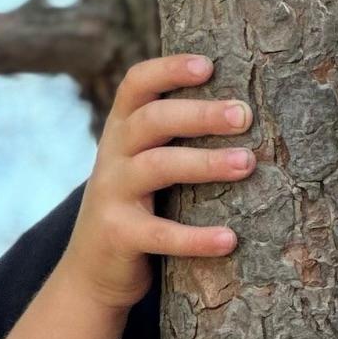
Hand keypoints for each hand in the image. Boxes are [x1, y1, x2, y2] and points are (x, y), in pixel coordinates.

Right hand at [57, 52, 254, 310]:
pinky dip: (196, 237)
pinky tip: (230, 239)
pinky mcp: (119, 236)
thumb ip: (172, 139)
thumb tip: (244, 110)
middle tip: (245, 114)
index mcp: (121, 131)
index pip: (137, 85)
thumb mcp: (143, 166)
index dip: (169, 70)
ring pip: (158, 167)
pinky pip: (161, 233)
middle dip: (200, 114)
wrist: (90, 273)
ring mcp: (112, 195)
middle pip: (152, 120)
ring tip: (248, 163)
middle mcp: (112, 156)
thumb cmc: (136, 209)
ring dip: (205, 163)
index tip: (209, 65)